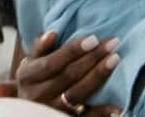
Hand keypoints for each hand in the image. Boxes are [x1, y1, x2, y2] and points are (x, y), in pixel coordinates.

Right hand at [0, 30, 123, 115]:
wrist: (29, 105)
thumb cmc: (36, 75)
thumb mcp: (32, 60)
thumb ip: (40, 47)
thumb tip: (52, 34)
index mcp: (28, 77)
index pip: (52, 62)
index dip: (73, 51)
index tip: (94, 38)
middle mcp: (38, 96)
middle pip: (69, 76)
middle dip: (92, 58)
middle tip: (113, 43)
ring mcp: (51, 110)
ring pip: (78, 94)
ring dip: (98, 77)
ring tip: (115, 60)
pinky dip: (100, 113)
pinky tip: (116, 107)